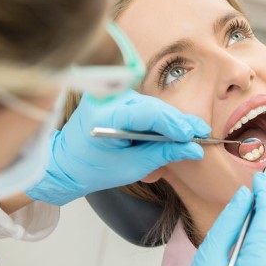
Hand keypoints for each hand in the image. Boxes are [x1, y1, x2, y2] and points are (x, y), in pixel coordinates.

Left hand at [26, 90, 209, 205]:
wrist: (63, 163)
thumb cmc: (93, 169)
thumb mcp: (132, 167)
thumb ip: (163, 155)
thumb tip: (194, 149)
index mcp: (105, 117)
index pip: (149, 113)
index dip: (175, 124)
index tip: (195, 136)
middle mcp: (107, 99)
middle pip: (154, 107)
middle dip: (178, 123)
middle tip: (202, 134)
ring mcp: (109, 96)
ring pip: (151, 106)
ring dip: (170, 123)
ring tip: (188, 138)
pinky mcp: (114, 97)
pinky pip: (143, 106)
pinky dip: (158, 120)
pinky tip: (172, 132)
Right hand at [178, 172, 265, 265]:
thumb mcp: (207, 259)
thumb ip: (230, 222)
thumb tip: (245, 195)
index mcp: (264, 265)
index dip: (265, 191)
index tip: (258, 176)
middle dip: (262, 212)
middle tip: (241, 206)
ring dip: (265, 231)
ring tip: (238, 241)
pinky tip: (249, 257)